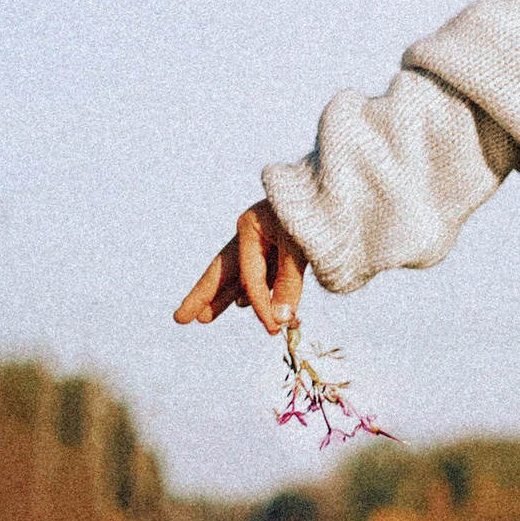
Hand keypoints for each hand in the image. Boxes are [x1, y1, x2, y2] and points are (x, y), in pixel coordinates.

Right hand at [175, 198, 305, 332]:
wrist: (339, 192)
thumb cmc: (317, 213)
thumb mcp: (300, 247)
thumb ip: (288, 284)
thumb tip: (280, 320)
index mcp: (250, 227)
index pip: (250, 277)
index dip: (261, 305)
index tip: (273, 328)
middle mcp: (252, 235)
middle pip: (224, 272)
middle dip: (204, 297)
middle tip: (180, 319)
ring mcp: (265, 241)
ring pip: (241, 276)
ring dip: (225, 298)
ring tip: (205, 316)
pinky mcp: (282, 247)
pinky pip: (265, 276)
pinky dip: (258, 293)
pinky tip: (242, 304)